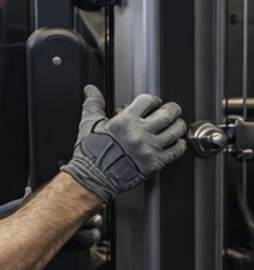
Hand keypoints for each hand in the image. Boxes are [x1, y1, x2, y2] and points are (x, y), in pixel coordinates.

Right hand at [63, 85, 186, 202]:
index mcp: (124, 122)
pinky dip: (179, 145)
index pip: (148, 101)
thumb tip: (90, 90)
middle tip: (171, 111)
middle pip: (168, 114)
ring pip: (176, 131)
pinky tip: (175, 143)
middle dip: (172, 110)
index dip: (153, 100)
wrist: (91, 179)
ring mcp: (147, 149)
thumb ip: (93, 104)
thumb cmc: (89, 154)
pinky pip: (176, 151)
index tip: (153, 103)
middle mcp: (138, 134)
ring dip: (179, 126)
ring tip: (175, 125)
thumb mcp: (89, 125)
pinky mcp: (153, 163)